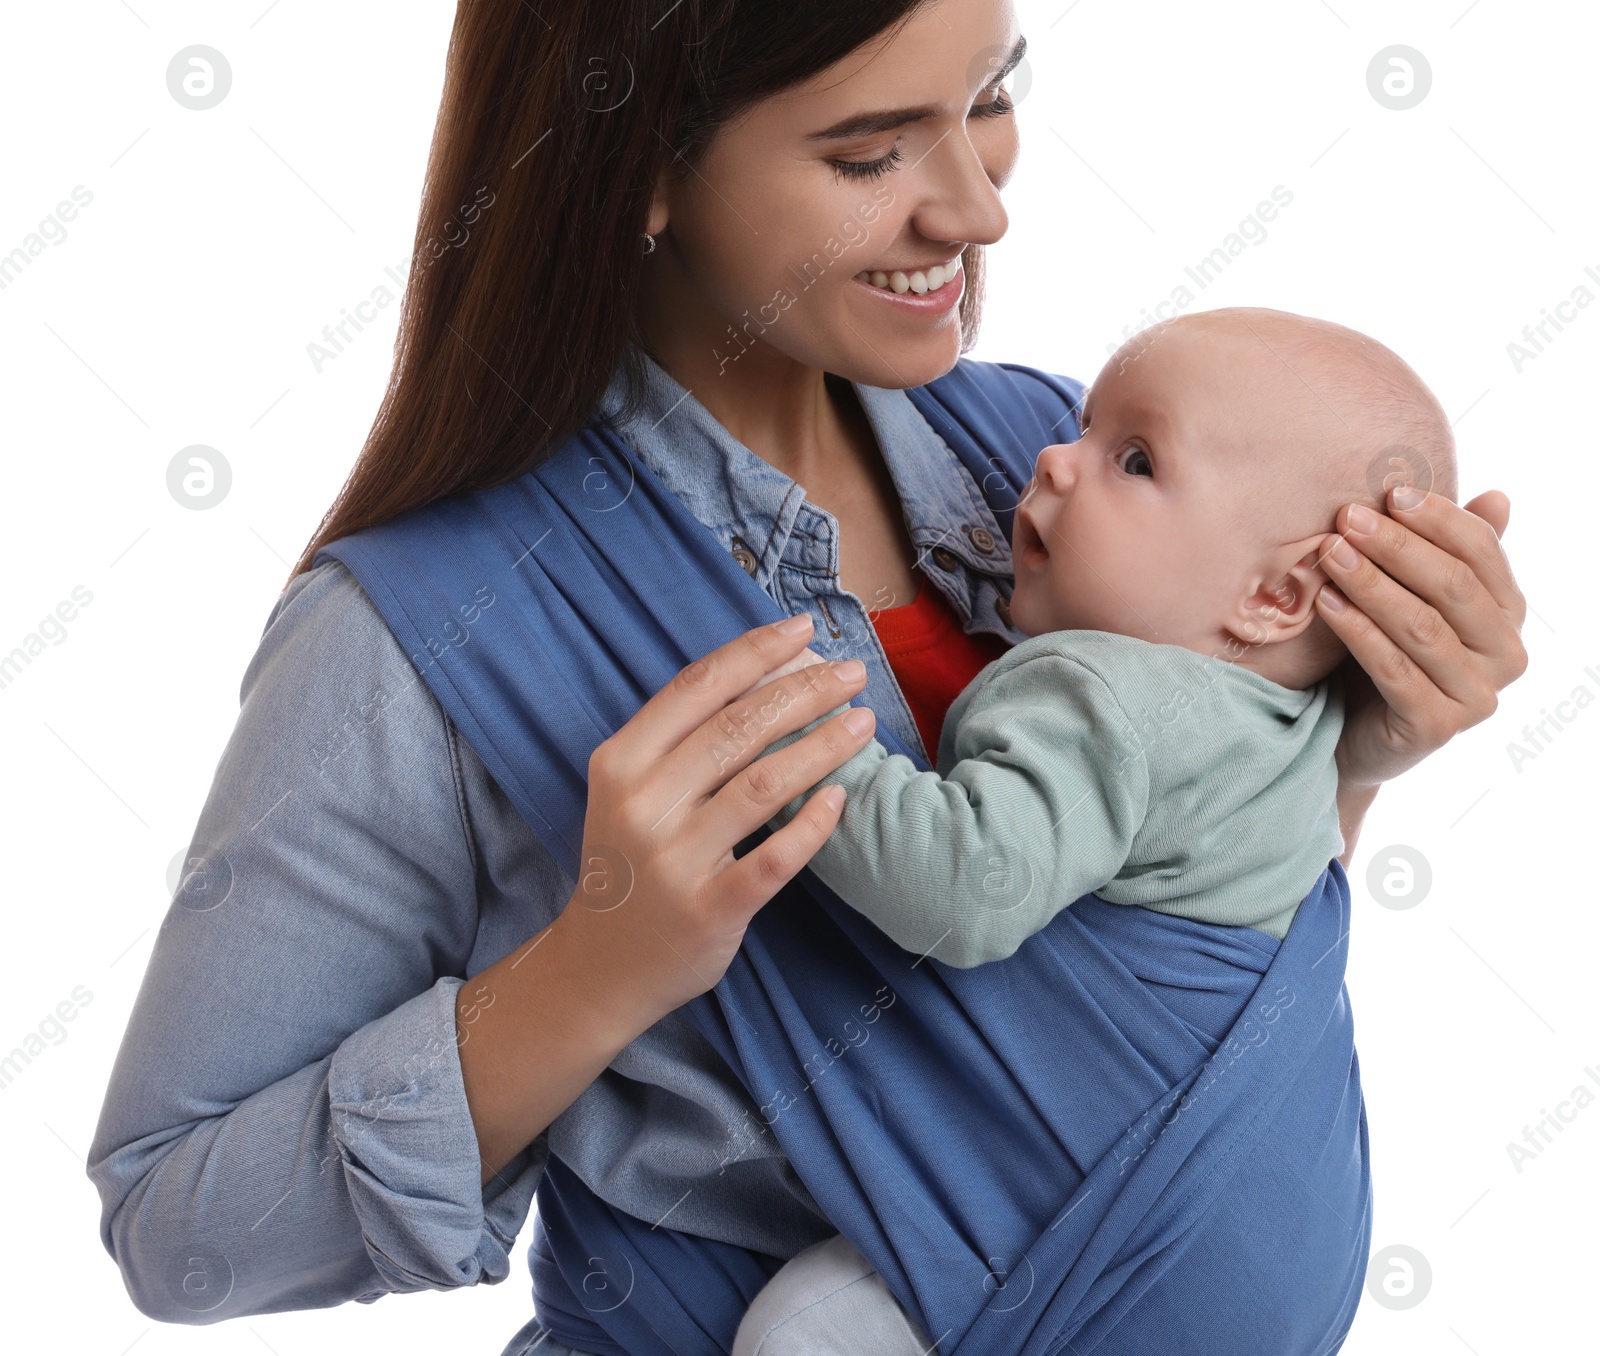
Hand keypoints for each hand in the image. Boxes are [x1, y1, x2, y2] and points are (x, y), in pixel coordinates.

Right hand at [557, 615, 876, 1025]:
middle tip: (853, 674)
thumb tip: (761, 671)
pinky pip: (776, 857)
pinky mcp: (710, 908)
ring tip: (864, 722)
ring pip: (764, 784)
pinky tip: (841, 799)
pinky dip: (813, 825)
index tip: (804, 628)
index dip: (756, 651)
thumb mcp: (629, 790)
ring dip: (823, 747)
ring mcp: (676, 860)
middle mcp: (643, 805)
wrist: (599, 965)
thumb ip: (679, 739)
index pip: (697, 687)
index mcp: (621, 763)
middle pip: (738, 728)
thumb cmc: (630, 862)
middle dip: (805, 691)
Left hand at [1315, 485, 1527, 791]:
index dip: (1438, 518)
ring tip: (1328, 553)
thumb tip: (1499, 496)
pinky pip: (1394, 669)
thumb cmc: (1382, 652)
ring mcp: (1477, 697)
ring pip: (1421, 626)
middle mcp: (1506, 655)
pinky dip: (1358, 631)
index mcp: (1508, 614)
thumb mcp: (1413, 598)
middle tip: (1347, 518)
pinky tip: (1326, 602)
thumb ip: (1450, 554)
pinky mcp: (1438, 728)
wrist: (1348, 734)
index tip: (1389, 493)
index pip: (1483, 552)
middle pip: (1452, 586)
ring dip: (1370, 583)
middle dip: (1397, 546)